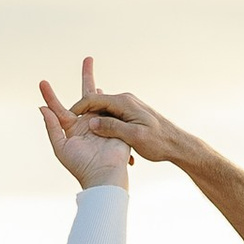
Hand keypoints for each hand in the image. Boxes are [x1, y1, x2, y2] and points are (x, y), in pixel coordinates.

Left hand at [39, 56, 130, 185]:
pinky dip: (109, 98)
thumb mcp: (61, 147)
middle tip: (88, 58)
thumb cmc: (81, 164)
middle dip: (87, 77)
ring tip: (92, 66)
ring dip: (97, 85)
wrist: (104, 174)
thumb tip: (42, 108)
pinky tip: (105, 89)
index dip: (50, 95)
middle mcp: (87, 122)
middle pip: (85, 96)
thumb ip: (52, 127)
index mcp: (72, 128)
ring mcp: (103, 121)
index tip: (42, 82)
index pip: (58, 108)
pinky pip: (112, 108)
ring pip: (100, 99)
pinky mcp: (115, 123)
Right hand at [65, 72, 191, 165]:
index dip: (78, 108)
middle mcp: (126, 101)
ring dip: (93, 120)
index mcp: (125, 103)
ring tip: (83, 131)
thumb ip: (113, 128)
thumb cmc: (158, 142)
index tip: (66, 119)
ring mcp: (129, 107)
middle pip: (97, 101)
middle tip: (69, 119)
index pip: (94, 99)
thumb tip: (92, 122)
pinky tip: (101, 136)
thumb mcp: (134, 137)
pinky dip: (103, 124)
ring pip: (103, 110)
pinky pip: (111, 116)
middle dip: (82, 109)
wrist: (177, 144)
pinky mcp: (131, 114)